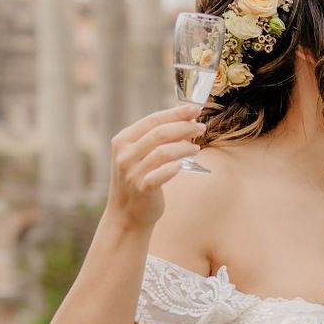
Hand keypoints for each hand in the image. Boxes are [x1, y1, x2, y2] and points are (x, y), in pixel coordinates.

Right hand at [108, 105, 204, 230]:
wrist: (126, 214)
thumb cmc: (138, 179)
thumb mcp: (139, 154)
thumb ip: (156, 138)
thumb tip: (187, 119)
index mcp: (123, 140)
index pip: (153, 120)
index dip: (176, 113)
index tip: (195, 108)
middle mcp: (124, 155)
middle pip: (160, 133)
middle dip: (184, 127)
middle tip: (201, 127)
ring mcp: (132, 172)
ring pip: (163, 152)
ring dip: (184, 147)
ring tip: (196, 148)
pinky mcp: (142, 189)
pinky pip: (162, 174)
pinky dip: (175, 167)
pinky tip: (182, 165)